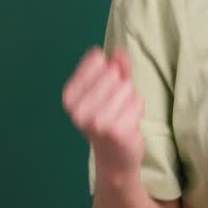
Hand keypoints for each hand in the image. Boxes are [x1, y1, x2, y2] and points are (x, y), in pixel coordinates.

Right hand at [62, 46, 145, 179]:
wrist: (114, 156)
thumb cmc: (110, 116)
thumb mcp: (110, 88)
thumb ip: (115, 66)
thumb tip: (118, 51)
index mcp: (69, 96)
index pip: (96, 60)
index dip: (109, 69)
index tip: (105, 88)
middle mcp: (77, 109)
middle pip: (113, 73)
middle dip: (121, 86)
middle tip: (115, 105)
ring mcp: (95, 121)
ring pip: (126, 87)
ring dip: (130, 98)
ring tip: (122, 114)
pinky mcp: (115, 130)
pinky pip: (137, 101)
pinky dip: (138, 109)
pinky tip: (129, 122)